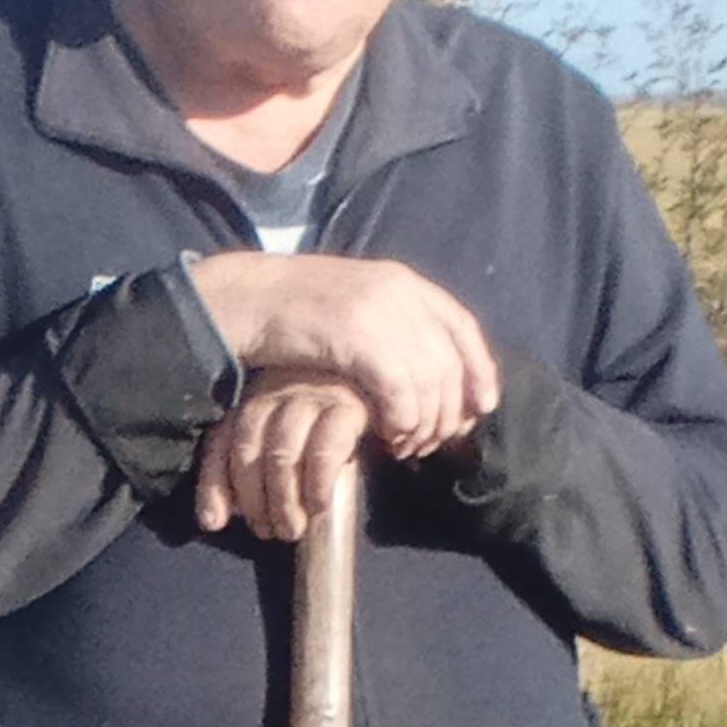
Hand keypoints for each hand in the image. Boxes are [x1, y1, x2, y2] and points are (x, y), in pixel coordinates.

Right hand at [185, 251, 500, 456]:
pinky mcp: (357, 337)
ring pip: (430, 383)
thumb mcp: (351, 307)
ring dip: (423, 424)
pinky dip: (402, 422)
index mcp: (402, 281)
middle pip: (450, 362)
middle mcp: (399, 291)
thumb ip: (390, 325)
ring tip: (405, 446)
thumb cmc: (291, 314)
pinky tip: (388, 437)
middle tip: (430, 442)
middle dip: (447, 411)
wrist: (244, 300)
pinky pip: (401, 393)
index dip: (480, 369)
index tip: (482, 406)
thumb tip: (425, 370)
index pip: (462, 326)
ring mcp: (379, 311)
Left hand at [189, 379, 371, 544]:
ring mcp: (311, 396)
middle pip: (249, 451)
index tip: (213, 522)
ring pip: (281, 453)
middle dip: (253, 500)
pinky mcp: (348, 407)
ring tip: (291, 530)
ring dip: (283, 500)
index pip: (221, 442)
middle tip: (267, 532)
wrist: (382, 386)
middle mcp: (275, 391)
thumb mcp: (282, 441)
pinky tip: (318, 506)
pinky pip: (324, 451)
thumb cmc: (324, 424)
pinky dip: (316, 485)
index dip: (213, 485)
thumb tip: (213, 521)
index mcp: (253, 397)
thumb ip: (246, 474)